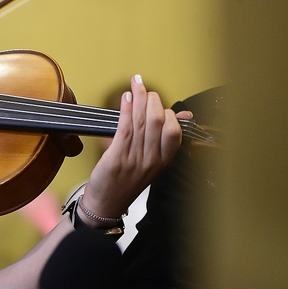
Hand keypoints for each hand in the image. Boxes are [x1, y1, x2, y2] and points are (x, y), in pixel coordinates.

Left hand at [79, 75, 187, 224]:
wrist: (106, 204)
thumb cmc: (126, 182)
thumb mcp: (151, 162)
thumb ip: (162, 139)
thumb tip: (181, 116)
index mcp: (162, 160)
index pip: (174, 131)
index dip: (168, 111)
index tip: (157, 101)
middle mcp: (151, 159)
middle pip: (158, 121)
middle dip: (152, 99)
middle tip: (143, 87)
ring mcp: (135, 159)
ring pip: (141, 121)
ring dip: (139, 98)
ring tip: (136, 84)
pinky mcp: (117, 158)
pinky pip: (125, 128)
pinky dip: (126, 109)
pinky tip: (125, 98)